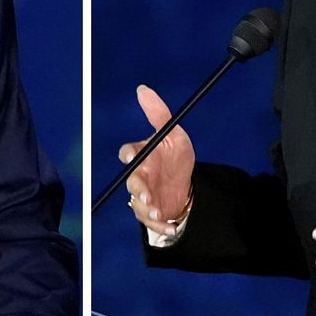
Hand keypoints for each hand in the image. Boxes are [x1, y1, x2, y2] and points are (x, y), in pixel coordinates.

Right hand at [117, 85, 194, 236]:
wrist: (187, 185)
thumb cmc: (176, 158)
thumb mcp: (175, 136)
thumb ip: (159, 115)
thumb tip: (143, 89)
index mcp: (142, 155)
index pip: (128, 153)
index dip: (129, 154)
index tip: (133, 155)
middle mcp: (139, 176)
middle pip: (133, 182)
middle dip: (139, 189)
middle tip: (148, 195)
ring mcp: (143, 196)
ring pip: (139, 205)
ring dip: (149, 211)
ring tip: (160, 214)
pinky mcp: (151, 213)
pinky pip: (151, 222)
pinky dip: (161, 226)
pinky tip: (171, 227)